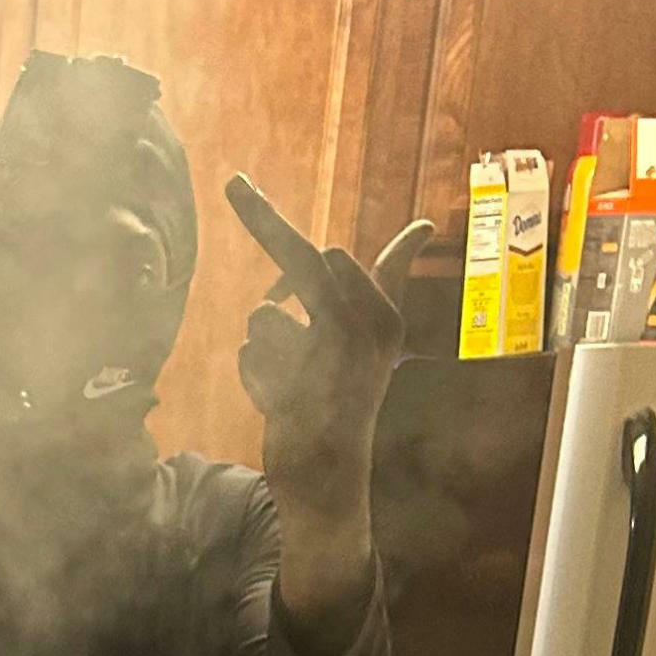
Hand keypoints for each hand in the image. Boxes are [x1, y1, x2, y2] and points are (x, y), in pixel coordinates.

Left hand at [226, 176, 429, 521]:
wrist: (331, 475)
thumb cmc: (350, 394)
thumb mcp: (378, 335)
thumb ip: (391, 276)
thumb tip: (423, 225)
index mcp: (381, 316)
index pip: (327, 260)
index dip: (272, 226)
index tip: (236, 184)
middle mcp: (360, 334)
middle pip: (300, 261)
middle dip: (261, 217)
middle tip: (231, 180)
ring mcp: (324, 364)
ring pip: (262, 317)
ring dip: (264, 345)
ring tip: (294, 379)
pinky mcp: (293, 390)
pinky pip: (248, 353)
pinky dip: (254, 375)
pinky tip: (281, 402)